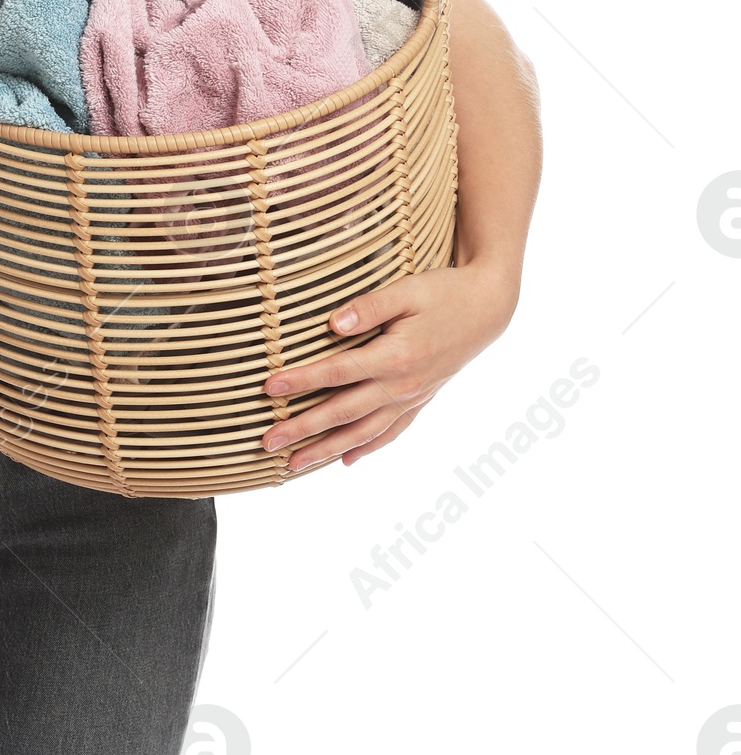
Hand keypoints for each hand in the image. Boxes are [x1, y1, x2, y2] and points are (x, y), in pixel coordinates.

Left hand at [261, 263, 518, 473]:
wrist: (488, 308)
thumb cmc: (444, 292)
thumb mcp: (407, 290)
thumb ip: (368, 307)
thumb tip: (331, 324)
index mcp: (395, 357)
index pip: (337, 372)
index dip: (302, 380)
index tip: (268, 388)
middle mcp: (402, 385)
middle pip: (343, 412)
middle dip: (302, 429)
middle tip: (266, 442)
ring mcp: (412, 397)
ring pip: (363, 432)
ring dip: (326, 449)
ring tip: (293, 465)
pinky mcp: (420, 400)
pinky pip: (391, 432)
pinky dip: (368, 448)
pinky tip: (347, 461)